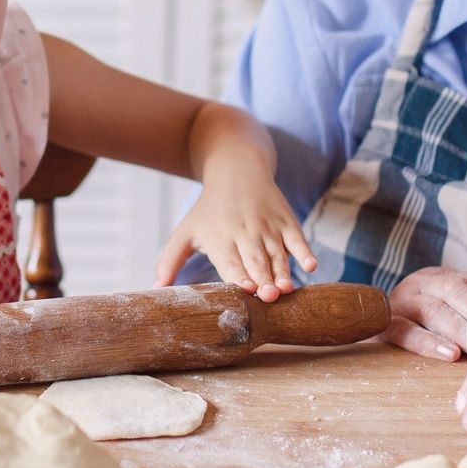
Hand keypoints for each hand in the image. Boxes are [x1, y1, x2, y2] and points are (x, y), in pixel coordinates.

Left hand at [155, 174, 315, 302]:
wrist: (237, 170)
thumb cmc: (208, 209)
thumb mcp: (185, 231)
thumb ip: (170, 260)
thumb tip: (155, 289)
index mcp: (219, 238)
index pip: (229, 261)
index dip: (238, 276)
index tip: (245, 291)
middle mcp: (244, 232)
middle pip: (255, 260)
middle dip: (262, 279)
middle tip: (269, 297)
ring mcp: (268, 226)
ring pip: (277, 254)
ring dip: (283, 271)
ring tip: (287, 290)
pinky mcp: (286, 220)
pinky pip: (297, 238)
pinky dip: (304, 251)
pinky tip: (311, 266)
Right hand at [380, 267, 466, 360]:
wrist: (366, 323)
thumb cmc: (424, 324)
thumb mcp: (458, 312)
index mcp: (445, 278)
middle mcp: (424, 282)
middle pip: (460, 293)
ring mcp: (401, 301)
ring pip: (436, 310)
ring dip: (466, 333)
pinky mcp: (382, 324)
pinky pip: (405, 331)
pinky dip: (429, 343)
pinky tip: (451, 355)